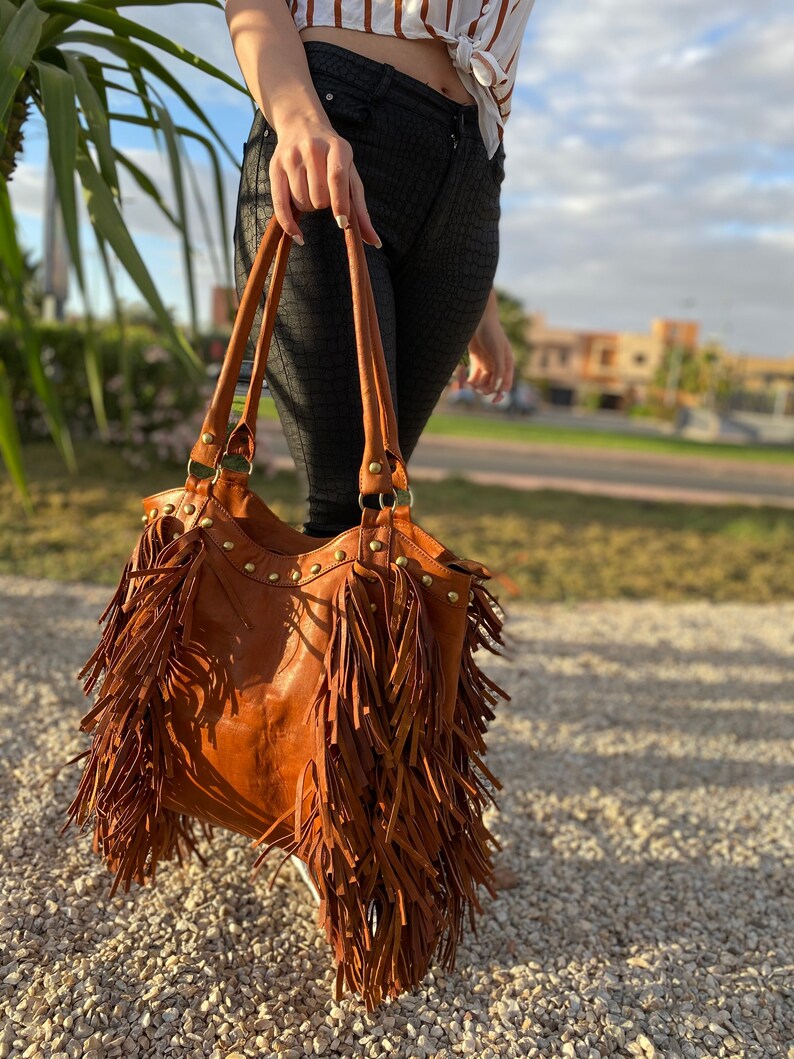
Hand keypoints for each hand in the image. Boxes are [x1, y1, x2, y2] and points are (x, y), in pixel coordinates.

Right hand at [268, 113, 381, 247]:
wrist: (301, 125)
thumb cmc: (332, 157)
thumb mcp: (350, 174)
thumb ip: (360, 208)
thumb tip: (374, 241)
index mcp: (337, 147)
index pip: (337, 177)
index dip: (340, 203)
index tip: (342, 223)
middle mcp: (312, 149)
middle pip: (319, 196)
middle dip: (324, 204)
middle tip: (324, 192)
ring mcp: (291, 157)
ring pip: (302, 202)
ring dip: (309, 206)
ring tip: (310, 190)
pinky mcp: (275, 167)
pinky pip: (280, 205)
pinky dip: (289, 224)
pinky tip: (299, 235)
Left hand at [465, 291, 513, 403]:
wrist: (477, 318)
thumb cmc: (491, 332)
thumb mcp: (498, 350)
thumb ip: (500, 368)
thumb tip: (499, 387)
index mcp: (507, 364)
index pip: (506, 384)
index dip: (501, 394)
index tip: (494, 401)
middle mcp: (497, 366)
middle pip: (492, 386)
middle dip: (484, 389)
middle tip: (474, 387)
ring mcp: (486, 364)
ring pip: (481, 383)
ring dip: (474, 386)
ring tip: (466, 384)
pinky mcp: (476, 362)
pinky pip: (473, 377)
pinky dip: (467, 380)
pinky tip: (461, 378)